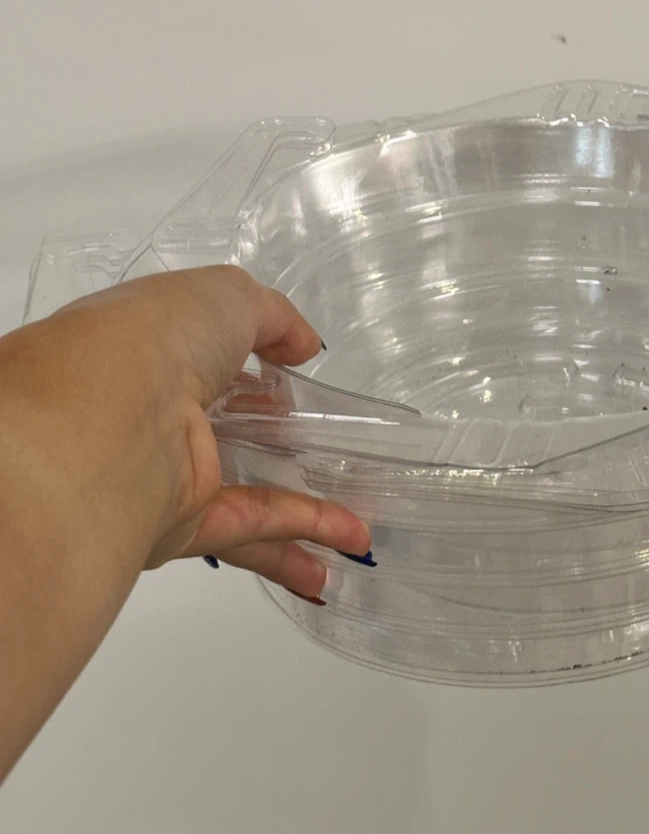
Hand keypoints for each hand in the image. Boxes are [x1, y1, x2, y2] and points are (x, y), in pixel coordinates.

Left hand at [0, 266, 369, 598]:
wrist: (100, 427)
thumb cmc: (150, 342)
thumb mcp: (224, 297)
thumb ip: (272, 317)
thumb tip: (302, 345)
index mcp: (150, 350)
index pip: (203, 355)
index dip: (253, 361)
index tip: (297, 372)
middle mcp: (153, 412)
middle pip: (226, 428)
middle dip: (277, 437)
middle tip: (335, 443)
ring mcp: (165, 473)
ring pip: (244, 488)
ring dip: (306, 503)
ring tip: (363, 512)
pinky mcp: (179, 526)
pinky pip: (251, 528)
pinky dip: (303, 534)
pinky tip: (349, 536)